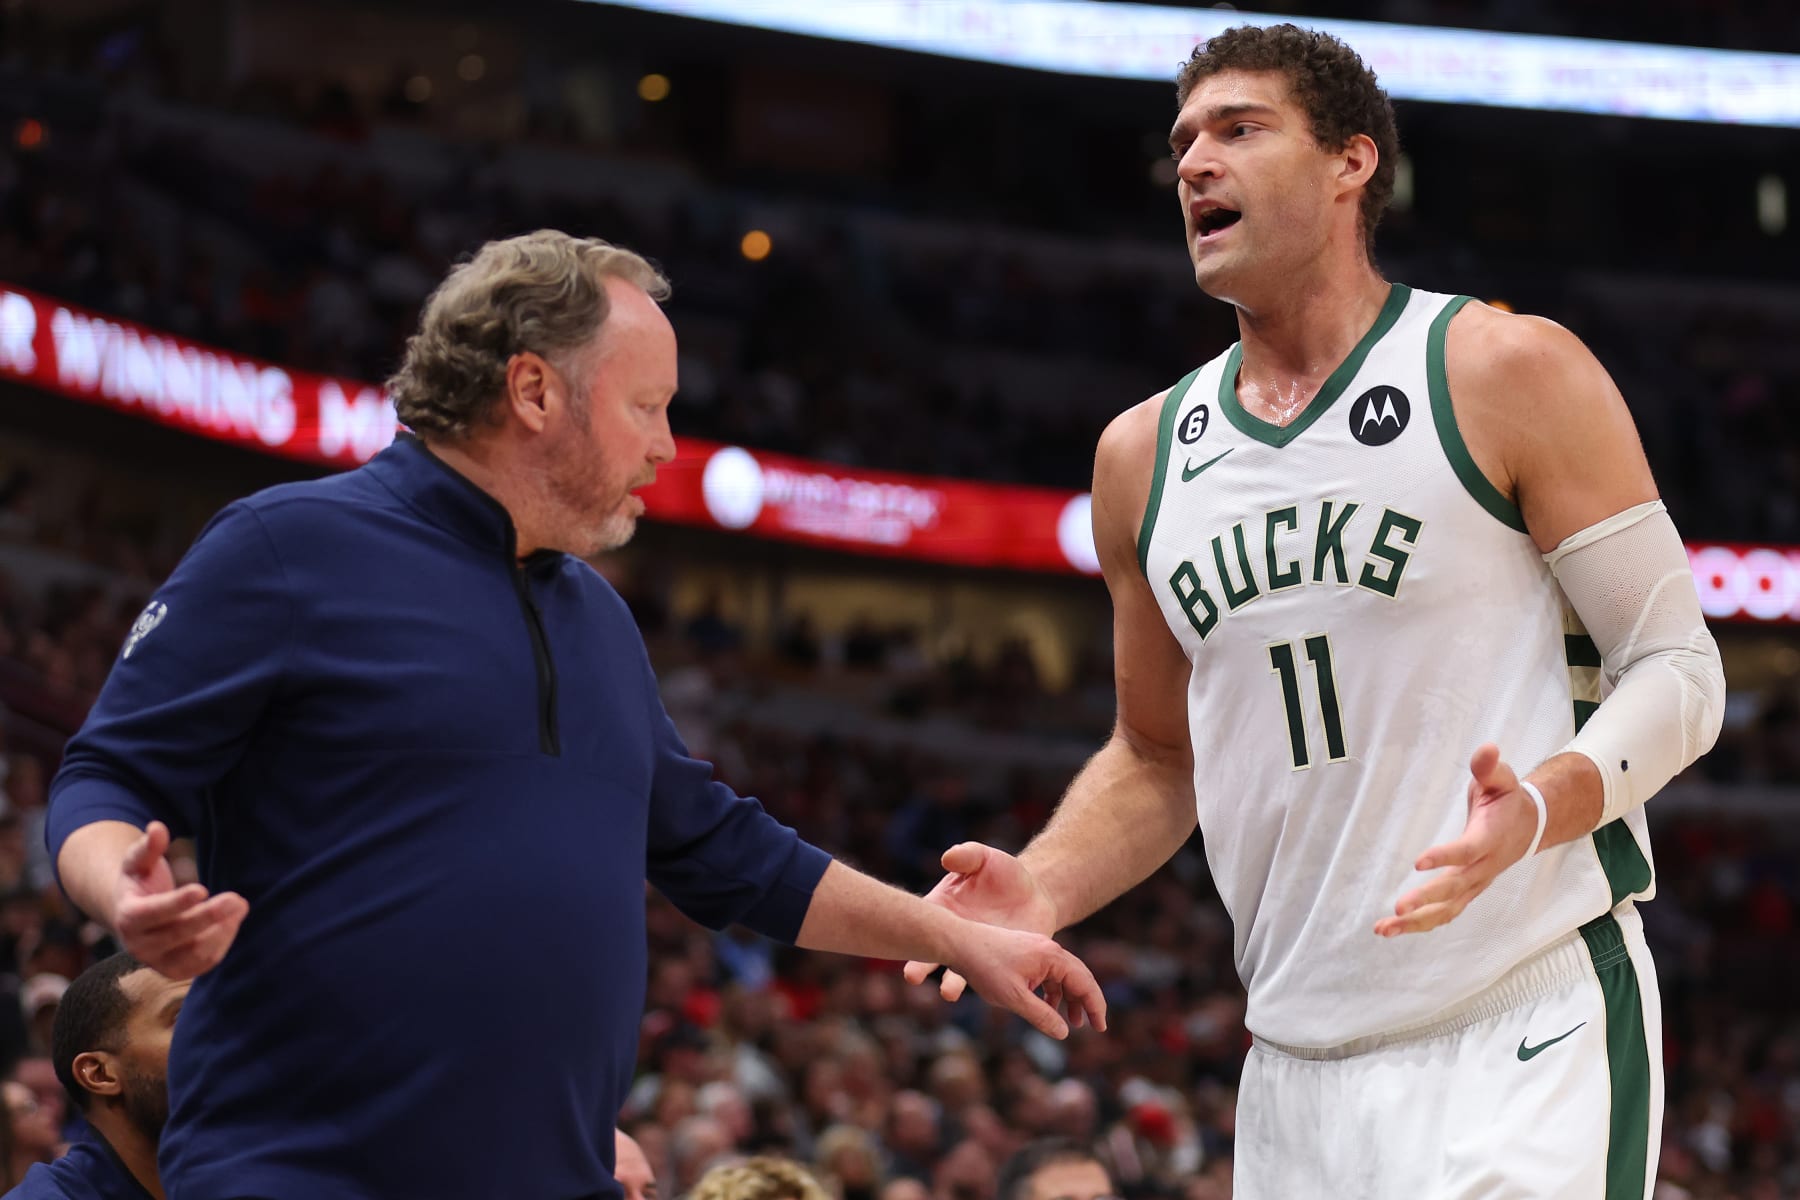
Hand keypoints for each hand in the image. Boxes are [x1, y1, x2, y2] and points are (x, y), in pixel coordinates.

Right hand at [110, 821, 248, 978]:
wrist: (136, 918)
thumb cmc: (140, 884)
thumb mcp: (137, 863)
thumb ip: (146, 847)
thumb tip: (157, 827)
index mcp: (127, 917)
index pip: (150, 914)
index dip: (176, 903)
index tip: (202, 889)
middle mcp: (139, 945)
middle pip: (176, 935)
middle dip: (208, 917)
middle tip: (237, 899)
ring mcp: (158, 962)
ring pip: (193, 954)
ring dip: (221, 932)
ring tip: (239, 906)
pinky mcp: (177, 971)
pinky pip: (203, 964)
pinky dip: (221, 944)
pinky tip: (233, 921)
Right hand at [902, 842, 1058, 1002]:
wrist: (1034, 895)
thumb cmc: (1004, 873)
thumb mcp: (987, 859)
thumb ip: (968, 855)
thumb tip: (948, 858)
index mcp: (943, 909)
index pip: (923, 923)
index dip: (911, 932)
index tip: (899, 939)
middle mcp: (954, 937)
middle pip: (931, 954)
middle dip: (920, 965)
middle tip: (911, 975)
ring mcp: (974, 956)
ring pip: (958, 975)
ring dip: (951, 984)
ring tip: (948, 993)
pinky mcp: (998, 968)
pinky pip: (990, 981)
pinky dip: (988, 989)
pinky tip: (989, 995)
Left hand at [943, 920, 1106, 1038]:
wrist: (959, 943)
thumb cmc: (985, 968)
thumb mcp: (1014, 998)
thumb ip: (1041, 1016)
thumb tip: (1065, 1033)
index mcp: (1052, 956)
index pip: (1085, 982)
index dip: (1096, 1006)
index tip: (1100, 1028)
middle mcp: (1050, 949)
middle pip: (1079, 976)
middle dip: (1087, 1002)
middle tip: (1093, 1026)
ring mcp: (1038, 949)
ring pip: (1063, 976)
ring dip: (1069, 998)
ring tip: (1072, 1022)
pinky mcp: (1026, 952)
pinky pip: (1048, 973)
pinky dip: (1052, 991)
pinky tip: (1047, 1007)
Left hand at [1375, 744, 1539, 937]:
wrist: (1530, 825)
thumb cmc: (1508, 799)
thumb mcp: (1503, 778)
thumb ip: (1490, 767)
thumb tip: (1486, 749)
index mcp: (1491, 838)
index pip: (1468, 851)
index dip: (1445, 856)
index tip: (1418, 861)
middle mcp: (1485, 867)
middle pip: (1456, 888)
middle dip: (1427, 900)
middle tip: (1397, 907)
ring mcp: (1477, 883)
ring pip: (1449, 909)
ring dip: (1417, 922)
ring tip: (1383, 928)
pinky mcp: (1468, 892)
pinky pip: (1445, 913)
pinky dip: (1421, 923)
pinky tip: (1392, 928)